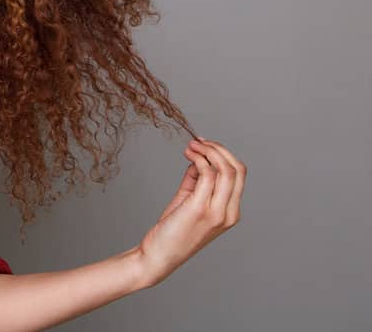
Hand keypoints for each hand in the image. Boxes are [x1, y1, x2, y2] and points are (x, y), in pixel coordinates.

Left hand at [134, 138, 246, 287]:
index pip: (239, 175)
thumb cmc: (172, 230)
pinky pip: (207, 174)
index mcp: (230, 212)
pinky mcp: (200, 209)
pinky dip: (199, 159)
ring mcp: (217, 213)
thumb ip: (198, 180)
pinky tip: (188, 155)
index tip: (204, 144)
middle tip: (198, 142)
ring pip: (226, 169)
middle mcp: (229, 213)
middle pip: (237, 169)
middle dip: (219, 149)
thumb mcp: (190, 200)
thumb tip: (199, 158)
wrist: (158, 255)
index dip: (223, 154)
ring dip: (208, 150)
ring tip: (191, 146)